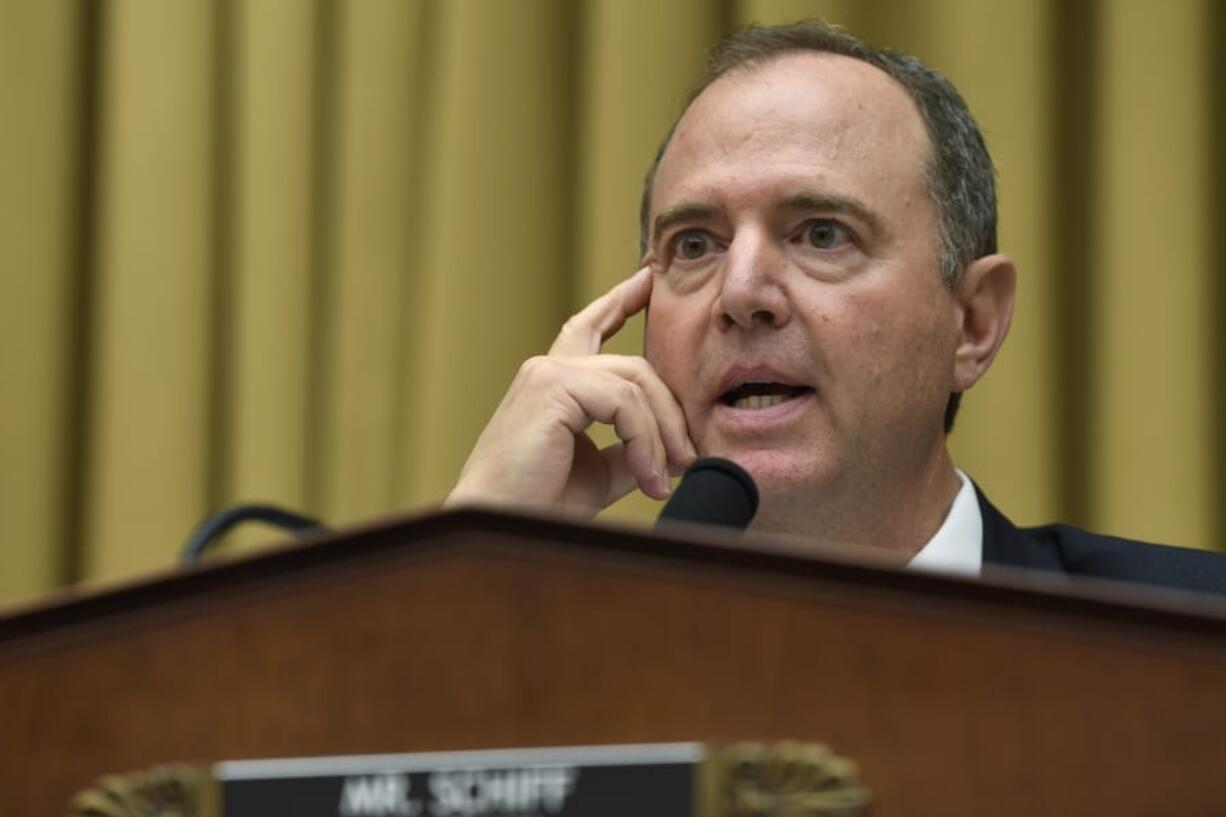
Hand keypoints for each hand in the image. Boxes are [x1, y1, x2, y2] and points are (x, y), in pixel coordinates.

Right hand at [445, 267, 696, 514]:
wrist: (502, 527)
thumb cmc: (538, 506)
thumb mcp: (598, 472)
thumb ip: (631, 449)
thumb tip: (678, 449)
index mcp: (553, 384)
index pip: (590, 328)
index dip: (620, 302)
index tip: (647, 281)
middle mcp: (547, 370)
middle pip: (634, 367)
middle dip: (670, 410)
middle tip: (690, 459)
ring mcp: (547, 373)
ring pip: (635, 382)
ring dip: (662, 434)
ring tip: (664, 480)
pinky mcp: (552, 387)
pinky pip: (624, 401)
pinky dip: (645, 441)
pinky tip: (648, 478)